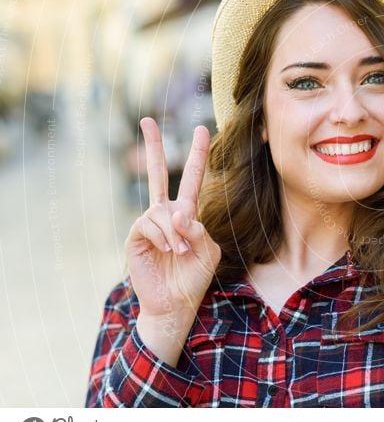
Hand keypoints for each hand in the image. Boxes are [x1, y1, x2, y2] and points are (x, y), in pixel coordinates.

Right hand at [124, 118, 220, 323]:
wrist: (175, 302)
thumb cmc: (193, 277)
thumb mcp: (208, 251)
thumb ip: (199, 230)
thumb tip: (177, 213)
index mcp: (186, 213)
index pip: (193, 178)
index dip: (198, 154)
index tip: (202, 128)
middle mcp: (165, 213)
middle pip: (159, 174)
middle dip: (154, 146)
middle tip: (147, 119)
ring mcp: (149, 224)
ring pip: (163, 211)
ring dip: (177, 234)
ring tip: (180, 254)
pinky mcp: (136, 237)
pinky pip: (151, 225)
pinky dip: (165, 238)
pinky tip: (168, 252)